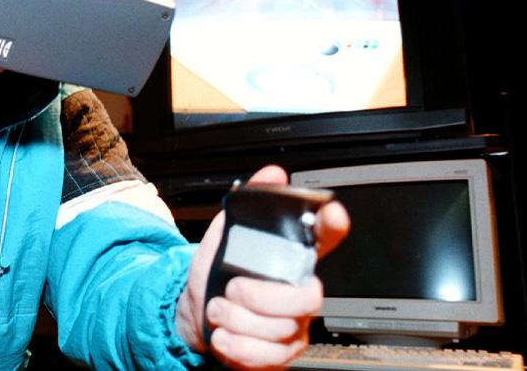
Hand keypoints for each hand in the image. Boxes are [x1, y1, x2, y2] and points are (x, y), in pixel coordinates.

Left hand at [175, 165, 349, 369]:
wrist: (194, 313)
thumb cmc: (215, 274)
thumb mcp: (224, 235)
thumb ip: (246, 204)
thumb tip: (272, 173)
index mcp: (291, 259)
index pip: (325, 238)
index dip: (332, 227)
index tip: (332, 214)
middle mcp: (299, 293)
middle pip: (307, 298)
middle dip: (260, 296)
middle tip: (232, 289)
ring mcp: (294, 326)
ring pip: (281, 329)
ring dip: (238, 319)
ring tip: (220, 309)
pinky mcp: (281, 354)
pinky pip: (268, 355)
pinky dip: (237, 345)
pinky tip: (225, 334)